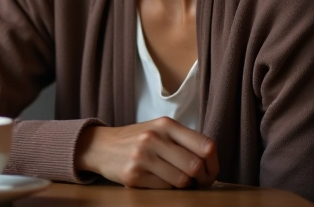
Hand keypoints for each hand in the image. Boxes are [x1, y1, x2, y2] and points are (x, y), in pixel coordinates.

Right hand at [74, 117, 218, 188]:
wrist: (100, 146)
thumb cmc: (136, 140)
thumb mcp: (159, 130)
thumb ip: (183, 141)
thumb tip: (211, 165)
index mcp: (165, 124)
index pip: (206, 146)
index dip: (213, 164)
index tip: (209, 172)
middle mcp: (154, 137)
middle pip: (195, 166)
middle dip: (201, 179)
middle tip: (197, 182)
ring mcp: (142, 156)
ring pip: (182, 180)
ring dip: (183, 184)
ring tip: (175, 179)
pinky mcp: (133, 175)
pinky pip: (164, 188)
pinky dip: (166, 188)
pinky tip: (158, 180)